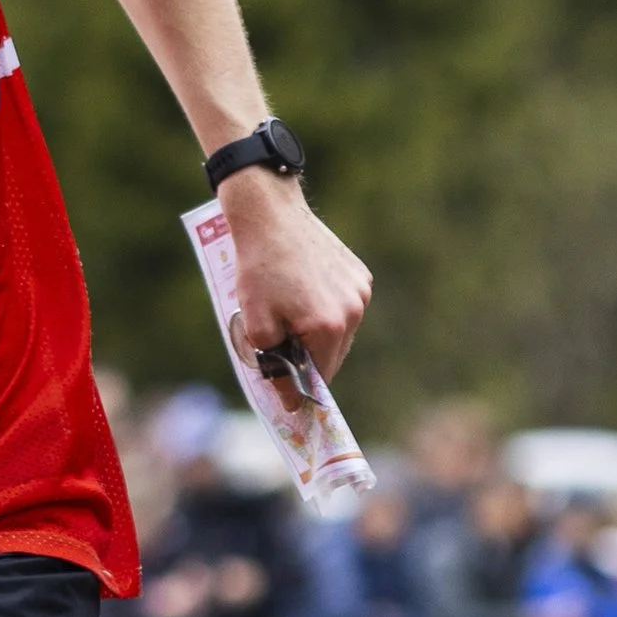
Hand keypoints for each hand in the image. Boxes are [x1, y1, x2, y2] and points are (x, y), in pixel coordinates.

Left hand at [218, 171, 369, 378]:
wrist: (270, 218)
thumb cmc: (258, 271)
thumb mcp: (256, 325)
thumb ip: (275, 366)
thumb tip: (290, 398)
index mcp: (328, 328)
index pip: (320, 375)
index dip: (302, 387)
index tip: (289, 397)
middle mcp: (352, 311)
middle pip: (334, 354)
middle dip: (309, 360)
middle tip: (283, 355)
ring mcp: (360, 291)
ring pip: (341, 330)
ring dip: (319, 334)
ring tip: (290, 319)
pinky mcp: (359, 274)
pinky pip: (345, 305)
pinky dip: (327, 310)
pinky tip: (302, 295)